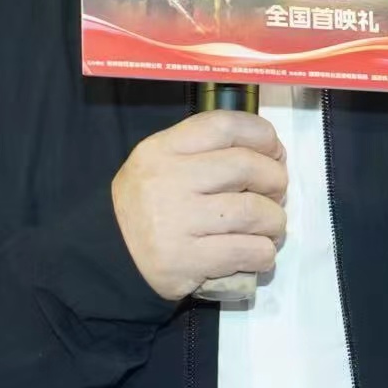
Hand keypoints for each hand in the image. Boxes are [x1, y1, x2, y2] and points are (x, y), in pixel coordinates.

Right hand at [112, 110, 288, 300]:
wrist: (112, 257)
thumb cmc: (150, 207)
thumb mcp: (163, 163)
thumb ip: (208, 152)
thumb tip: (272, 154)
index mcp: (162, 150)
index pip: (223, 126)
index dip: (262, 134)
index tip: (274, 151)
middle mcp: (168, 181)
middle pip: (246, 166)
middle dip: (275, 180)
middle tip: (275, 194)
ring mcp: (176, 222)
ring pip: (253, 211)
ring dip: (275, 221)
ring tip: (270, 227)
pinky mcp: (186, 261)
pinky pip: (247, 251)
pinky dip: (264, 253)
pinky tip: (257, 253)